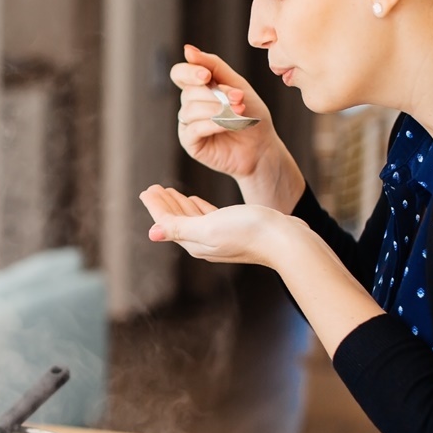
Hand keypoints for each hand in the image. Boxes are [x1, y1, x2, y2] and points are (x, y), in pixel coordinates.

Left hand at [138, 184, 299, 268]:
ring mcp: (221, 238)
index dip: (156, 206)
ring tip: (169, 192)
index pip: (167, 223)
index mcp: (195, 243)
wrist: (286, 240)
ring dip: (179, 205)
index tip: (146, 190)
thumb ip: (180, 228)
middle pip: (177, 221)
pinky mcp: (235, 230)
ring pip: (191, 219)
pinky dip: (197, 208)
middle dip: (164, 205)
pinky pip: (208, 218)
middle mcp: (205, 244)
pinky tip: (194, 200)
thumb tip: (151, 233)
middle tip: (153, 188)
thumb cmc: (249, 231)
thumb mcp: (209, 228)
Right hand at [173, 46, 303, 210]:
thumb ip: (213, 66)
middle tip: (239, 99)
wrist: (262, 146)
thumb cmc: (251, 114)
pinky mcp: (190, 142)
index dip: (189, 72)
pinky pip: (193, 128)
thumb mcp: (237, 84)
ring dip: (217, 109)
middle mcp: (189, 105)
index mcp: (198, 88)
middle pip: (189, 92)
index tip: (206, 76)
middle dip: (216, 94)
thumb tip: (187, 49)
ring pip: (191, 109)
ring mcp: (187, 124)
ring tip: (239, 113)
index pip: (180, 73)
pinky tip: (228, 125)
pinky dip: (213, 124)